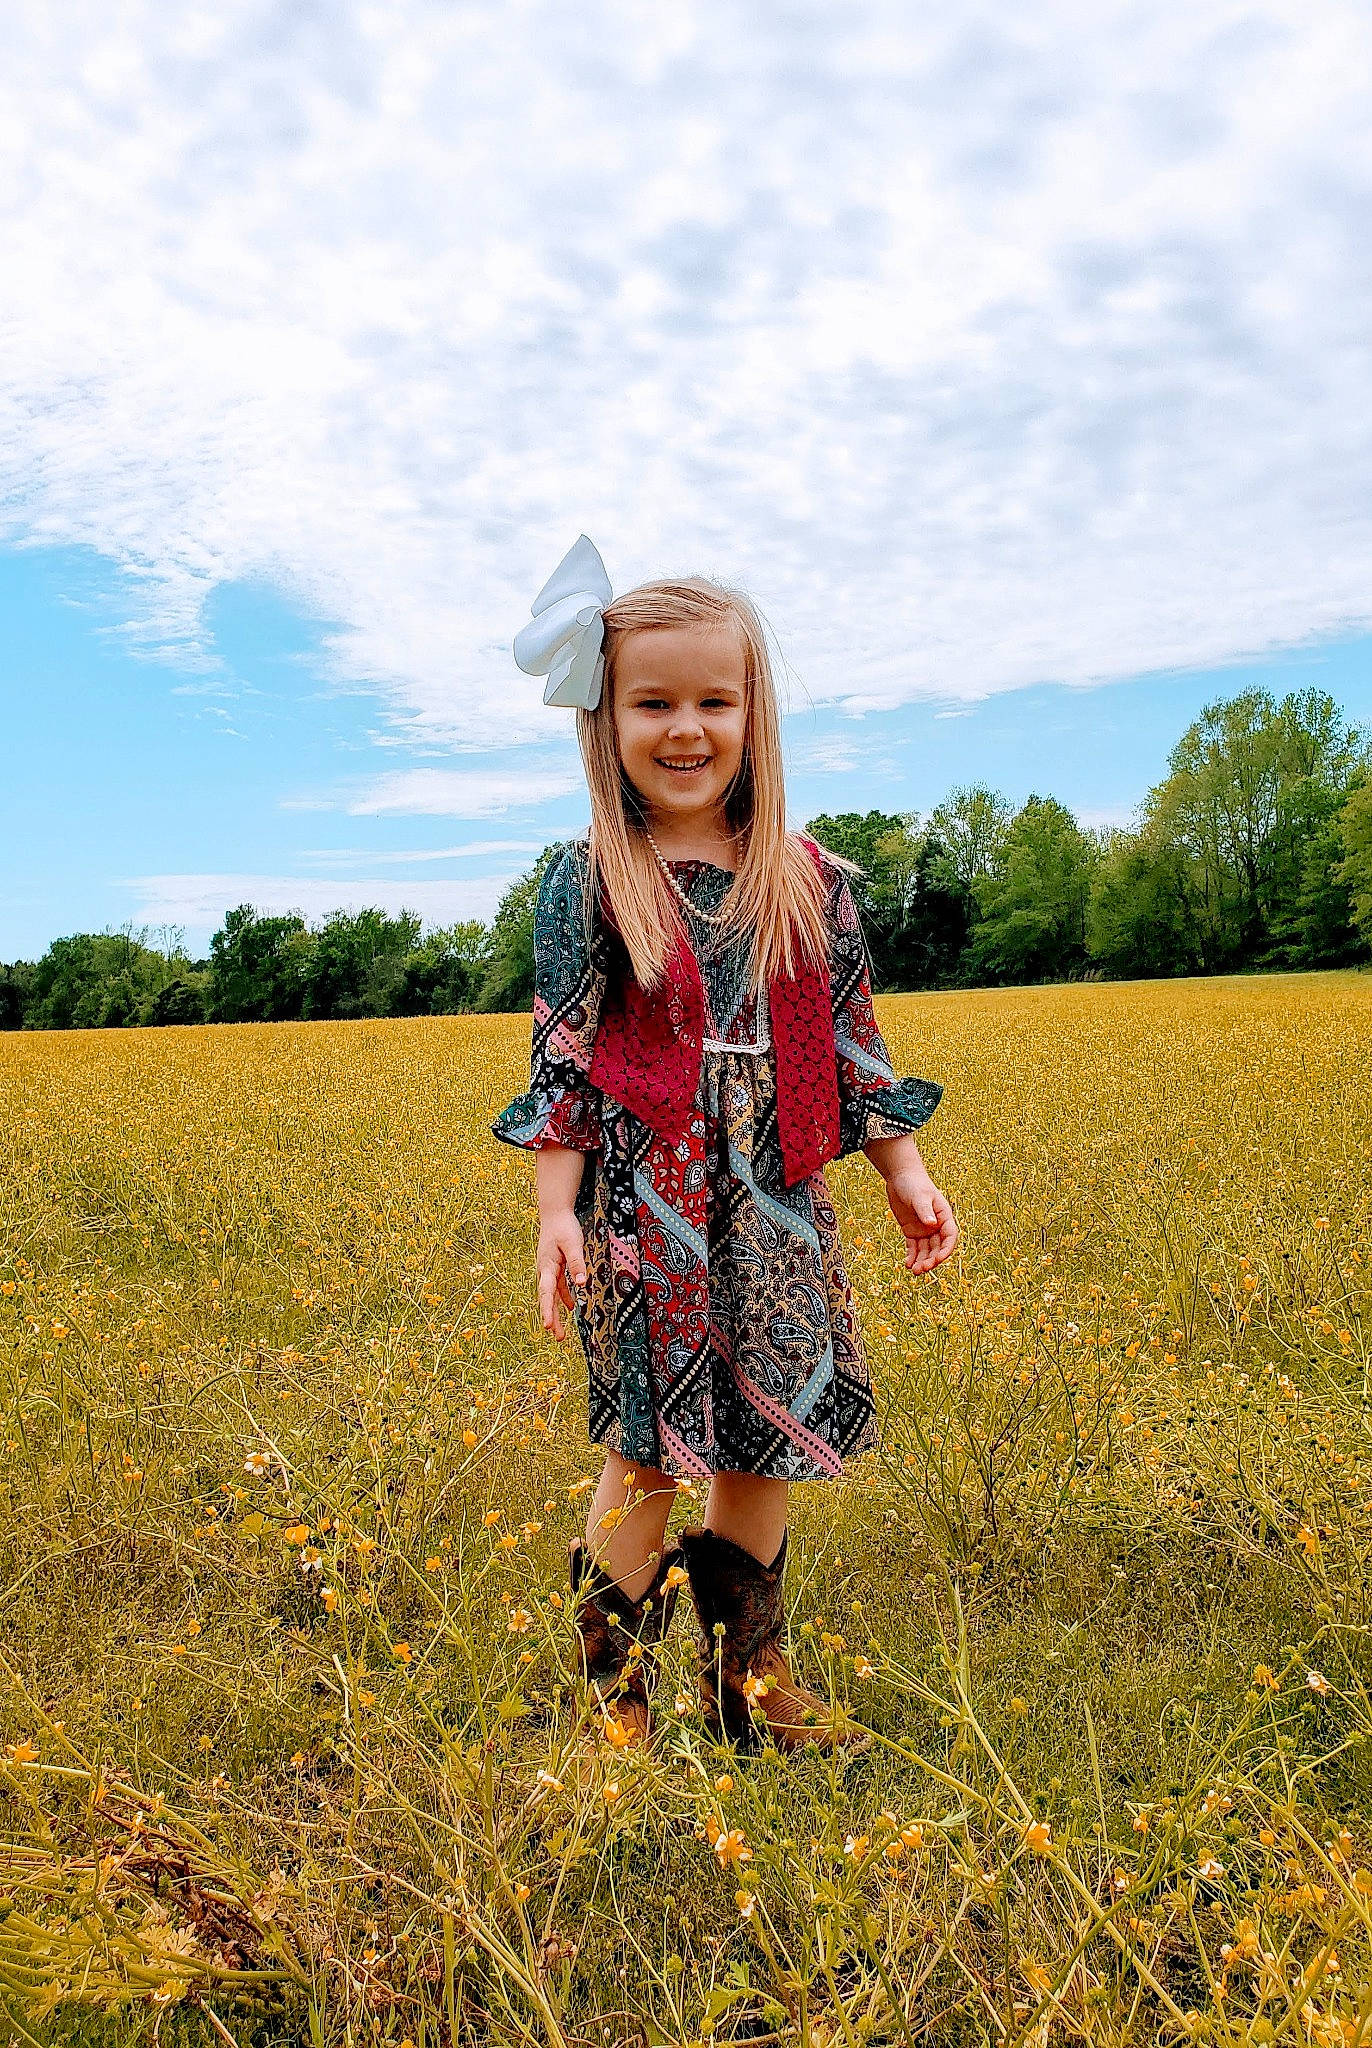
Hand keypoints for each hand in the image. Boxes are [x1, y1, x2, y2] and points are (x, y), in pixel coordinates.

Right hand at [537, 1212, 586, 1339]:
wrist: (555, 1213)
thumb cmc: (563, 1227)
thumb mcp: (572, 1244)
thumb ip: (577, 1263)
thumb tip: (582, 1284)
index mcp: (547, 1266)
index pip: (547, 1292)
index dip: (547, 1310)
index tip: (547, 1326)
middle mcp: (545, 1270)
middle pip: (547, 1299)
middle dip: (551, 1318)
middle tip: (557, 1338)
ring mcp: (549, 1270)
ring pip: (552, 1295)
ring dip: (556, 1312)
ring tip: (560, 1332)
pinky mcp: (555, 1267)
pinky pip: (559, 1287)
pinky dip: (564, 1297)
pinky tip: (571, 1307)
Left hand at [884, 1170, 957, 1275]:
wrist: (900, 1176)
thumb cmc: (914, 1183)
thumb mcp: (919, 1196)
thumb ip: (925, 1210)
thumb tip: (932, 1225)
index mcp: (944, 1216)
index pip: (950, 1237)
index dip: (946, 1250)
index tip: (938, 1260)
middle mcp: (936, 1226)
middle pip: (937, 1248)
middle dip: (931, 1260)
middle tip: (921, 1269)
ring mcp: (924, 1229)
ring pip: (926, 1250)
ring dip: (922, 1261)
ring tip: (913, 1271)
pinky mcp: (911, 1231)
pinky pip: (913, 1247)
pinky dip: (911, 1256)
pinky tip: (907, 1264)